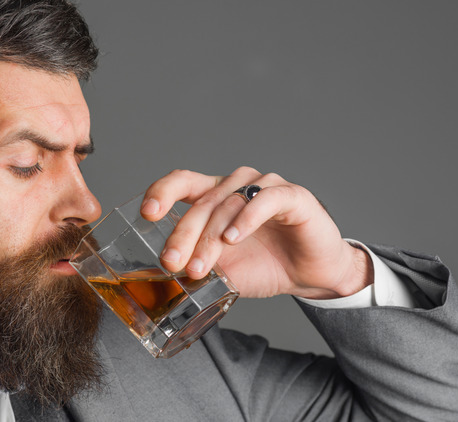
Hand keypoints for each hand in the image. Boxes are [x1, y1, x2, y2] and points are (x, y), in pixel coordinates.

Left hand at [140, 167, 372, 298]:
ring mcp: (264, 187)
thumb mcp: (222, 270)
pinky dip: (245, 219)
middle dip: (183, 235)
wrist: (310, 275)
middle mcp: (237, 185)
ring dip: (210, 238)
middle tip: (171, 262)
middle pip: (202, 202)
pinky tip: (233, 238)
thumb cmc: (265, 265)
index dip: (161, 192)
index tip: (146, 213)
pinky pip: (265, 200)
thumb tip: (162, 274)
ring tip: (200, 267)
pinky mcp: (292, 196)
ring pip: (228, 204)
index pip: (182, 182)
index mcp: (215, 196)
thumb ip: (196, 265)